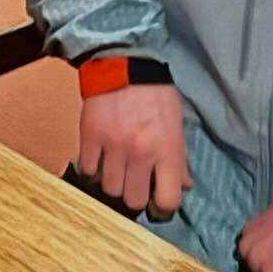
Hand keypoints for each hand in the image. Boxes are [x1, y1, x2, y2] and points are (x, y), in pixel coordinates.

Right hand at [78, 83, 191, 216]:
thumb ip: (179, 158)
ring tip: (116, 171)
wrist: (124, 62)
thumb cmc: (154, 92)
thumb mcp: (176, 124)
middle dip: (135, 197)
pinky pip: (88, 170)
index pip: (168, 200)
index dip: (162, 209)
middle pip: (134, 200)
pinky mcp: (91, 136)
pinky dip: (93, 170)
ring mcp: (114, 145)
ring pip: (110, 189)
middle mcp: (141, 152)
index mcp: (167, 149)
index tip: (157, 205)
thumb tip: (184, 185)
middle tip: (134, 186)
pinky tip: (99, 161)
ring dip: (113, 184)